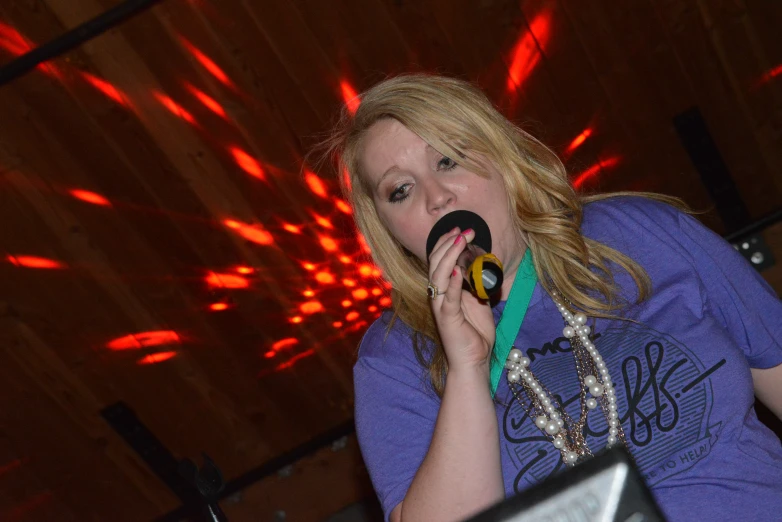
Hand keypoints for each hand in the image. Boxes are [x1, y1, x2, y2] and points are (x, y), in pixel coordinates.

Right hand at [427, 227, 496, 373]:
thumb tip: (483, 264)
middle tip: (464, 230)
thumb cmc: (475, 332)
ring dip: (450, 256)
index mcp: (443, 290)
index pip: (438, 261)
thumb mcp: (478, 301)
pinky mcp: (447, 318)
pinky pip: (448, 298)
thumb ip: (476, 283)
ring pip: (438, 276)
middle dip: (449, 243)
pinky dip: (452, 283)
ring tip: (461, 241)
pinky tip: (457, 270)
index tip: (461, 230)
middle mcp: (438, 295)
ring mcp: (441, 306)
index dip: (447, 243)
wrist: (473, 360)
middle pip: (435, 263)